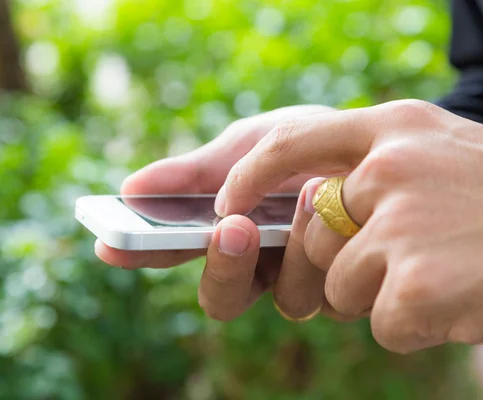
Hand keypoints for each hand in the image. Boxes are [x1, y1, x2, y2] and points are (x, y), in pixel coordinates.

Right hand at [96, 105, 344, 320]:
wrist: (372, 139)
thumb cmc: (302, 140)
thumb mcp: (247, 146)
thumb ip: (197, 172)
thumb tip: (130, 188)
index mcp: (226, 232)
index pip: (175, 253)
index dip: (142, 253)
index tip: (110, 243)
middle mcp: (261, 267)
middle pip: (223, 299)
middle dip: (223, 267)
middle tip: (230, 228)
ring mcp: (305, 280)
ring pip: (286, 301)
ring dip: (290, 253)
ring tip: (303, 195)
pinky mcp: (349, 284)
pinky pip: (335, 287)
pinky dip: (332, 245)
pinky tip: (337, 200)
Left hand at [215, 99, 482, 351]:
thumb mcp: (450, 154)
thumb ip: (380, 166)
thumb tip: (317, 199)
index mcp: (398, 129)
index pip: (293, 139)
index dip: (250, 174)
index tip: (228, 204)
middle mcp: (391, 168)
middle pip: (312, 237)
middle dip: (342, 265)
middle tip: (407, 264)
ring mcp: (400, 224)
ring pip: (340, 287)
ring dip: (382, 297)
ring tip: (446, 277)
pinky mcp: (413, 284)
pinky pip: (381, 323)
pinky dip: (416, 326)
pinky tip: (462, 302)